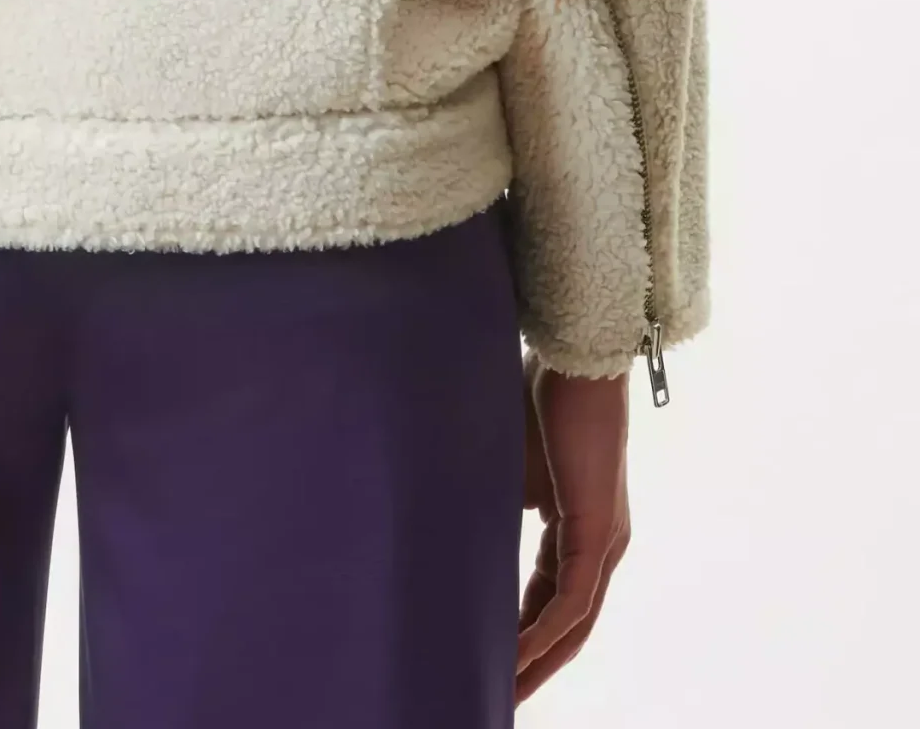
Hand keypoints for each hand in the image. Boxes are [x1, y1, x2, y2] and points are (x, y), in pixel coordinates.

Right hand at [515, 349, 631, 702]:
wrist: (577, 364)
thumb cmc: (540, 401)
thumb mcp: (508, 466)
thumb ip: (495, 502)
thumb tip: (453, 520)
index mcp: (580, 529)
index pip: (552, 599)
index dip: (522, 633)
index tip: (491, 658)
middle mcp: (601, 546)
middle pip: (568, 626)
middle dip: (533, 665)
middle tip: (499, 695)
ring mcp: (605, 543)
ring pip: (572, 624)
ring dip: (538, 660)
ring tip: (504, 688)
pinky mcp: (599, 535)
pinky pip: (571, 603)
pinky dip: (543, 634)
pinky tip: (516, 654)